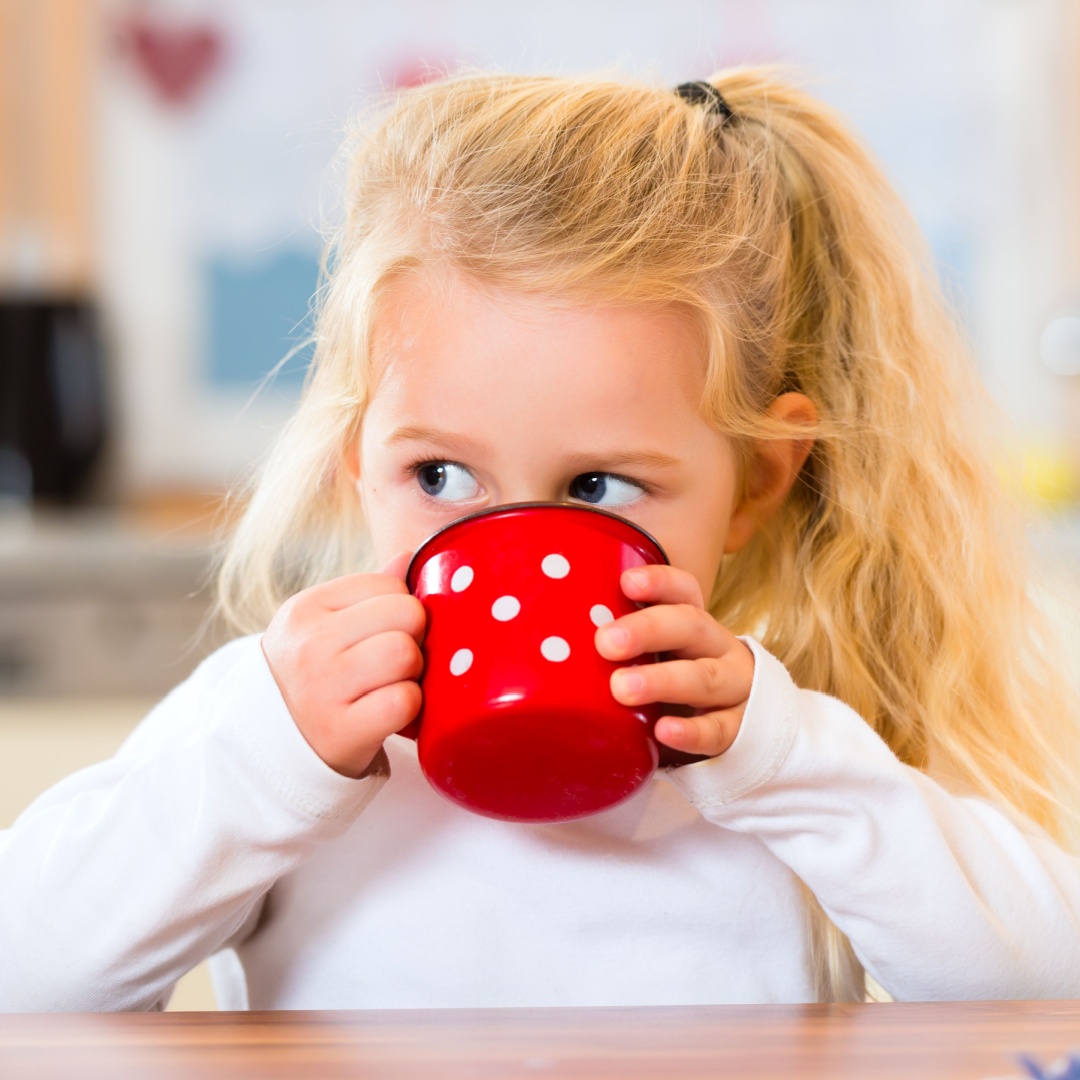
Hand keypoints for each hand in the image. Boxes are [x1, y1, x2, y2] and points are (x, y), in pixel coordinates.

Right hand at [261, 552, 423, 778]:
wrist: (272, 745)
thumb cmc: (314, 676)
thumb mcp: (325, 626)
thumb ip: (370, 593)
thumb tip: (409, 556)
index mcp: (306, 608)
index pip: (389, 584)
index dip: (401, 609)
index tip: (384, 634)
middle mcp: (308, 644)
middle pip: (406, 615)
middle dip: (414, 638)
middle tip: (395, 663)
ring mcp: (321, 689)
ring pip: (406, 654)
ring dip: (413, 673)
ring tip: (392, 684)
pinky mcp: (340, 732)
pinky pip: (404, 701)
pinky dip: (410, 708)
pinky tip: (390, 712)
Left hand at [594, 564, 754, 758]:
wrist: (730, 731)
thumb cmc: (674, 685)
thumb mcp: (651, 659)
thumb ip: (612, 645)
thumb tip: (536, 631)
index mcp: (693, 626)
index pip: (684, 592)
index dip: (660, 582)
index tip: (627, 581)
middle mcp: (717, 649)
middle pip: (691, 626)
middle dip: (649, 629)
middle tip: (606, 642)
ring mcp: (734, 689)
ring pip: (705, 677)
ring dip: (663, 680)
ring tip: (622, 688)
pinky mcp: (739, 731)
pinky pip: (719, 730)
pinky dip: (692, 731)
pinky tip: (664, 730)